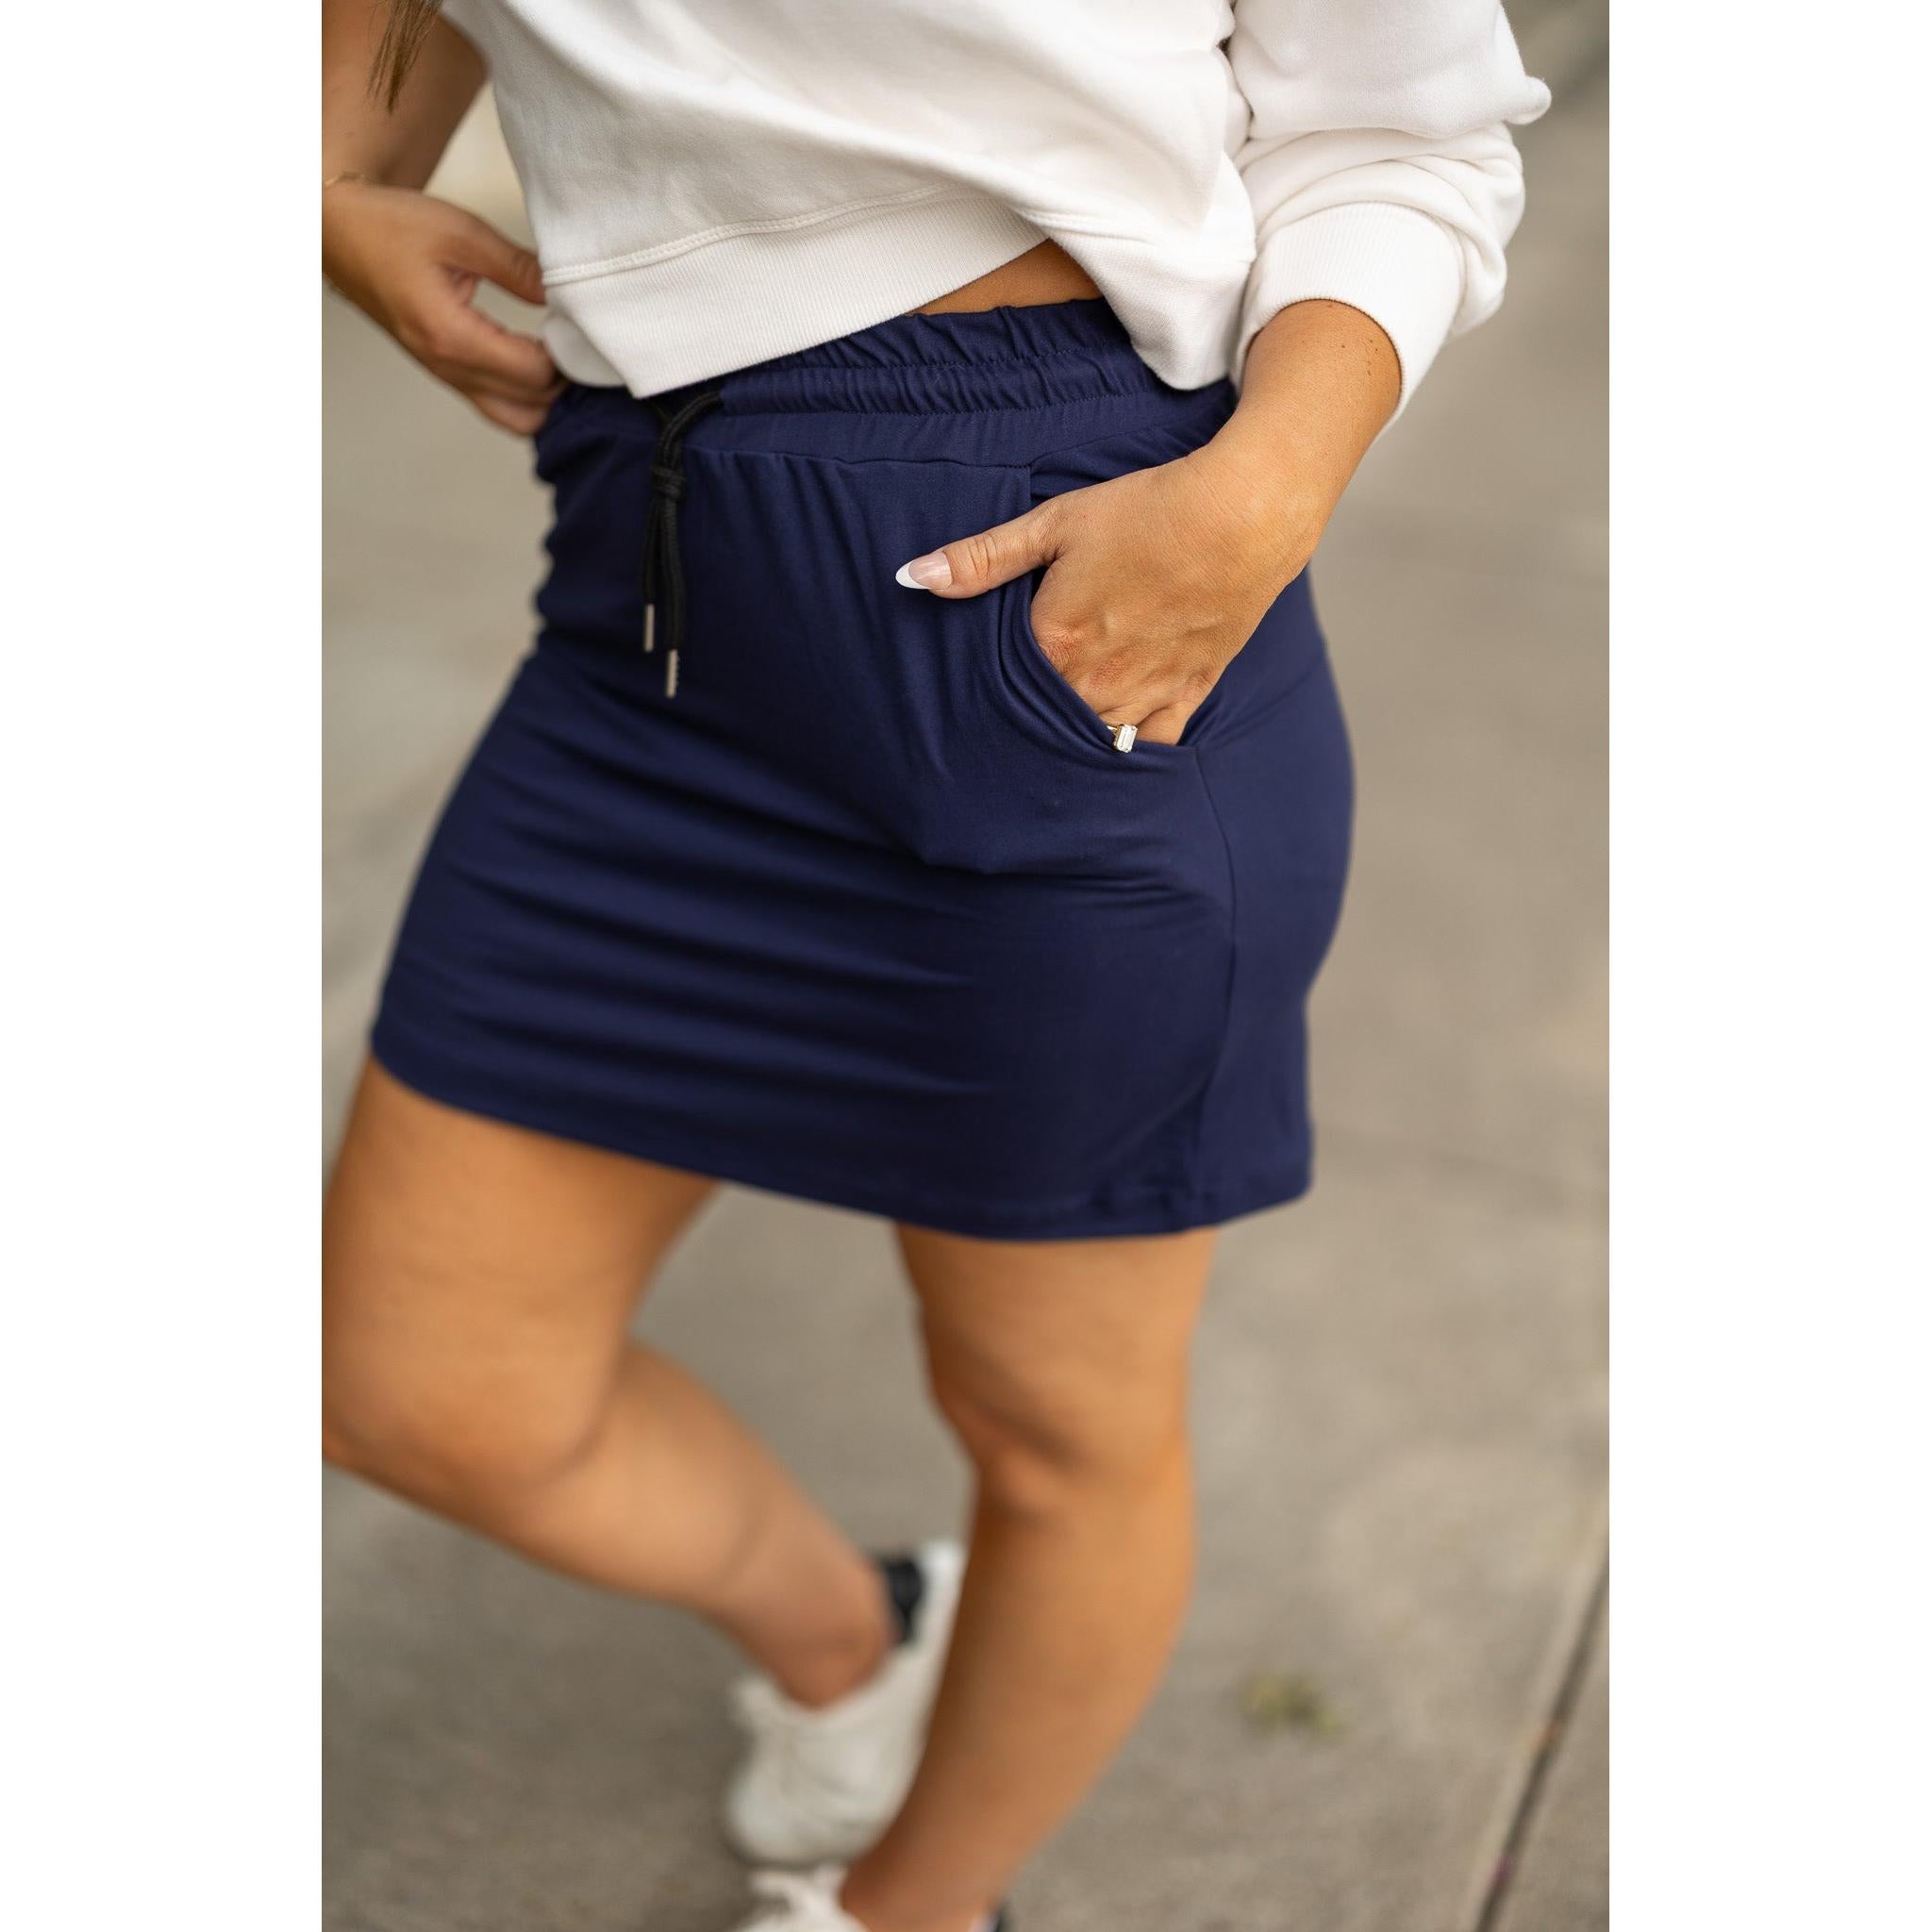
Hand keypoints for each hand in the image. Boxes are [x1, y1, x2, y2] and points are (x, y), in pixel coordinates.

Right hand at [322, 180, 561, 434]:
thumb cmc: (391, 226)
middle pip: (531, 409)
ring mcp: (443, 375)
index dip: (567, 357)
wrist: (338, 230)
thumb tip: (564, 292)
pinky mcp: (443, 372)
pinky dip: (524, 396)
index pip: (534, 375)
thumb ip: (517, 267)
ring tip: (560, 357)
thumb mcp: (461, 233)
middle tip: (579, 346)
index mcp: (451, 336)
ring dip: (545, 400)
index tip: (581, 328)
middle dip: (563, 385)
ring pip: (514, 420)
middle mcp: (447, 367)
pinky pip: (495, 405)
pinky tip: (539, 364)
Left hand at [896, 445, 1322, 745]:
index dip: (981, 697)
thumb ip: (982, 558)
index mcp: (1058, 643)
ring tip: (1043, 744)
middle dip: (1020, 728)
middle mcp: (1099, 682)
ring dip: (1068, 742)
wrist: (1244, 515)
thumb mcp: (1056, 523)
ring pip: (1092, 742)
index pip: (1000, 692)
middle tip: (993, 737)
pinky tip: (1106, 753)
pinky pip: (1151, 746)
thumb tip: (913, 576)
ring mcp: (1146, 694)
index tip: (962, 704)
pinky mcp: (1188, 693)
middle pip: (1042, 725)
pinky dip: (1127, 754)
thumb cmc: (1147, 511)